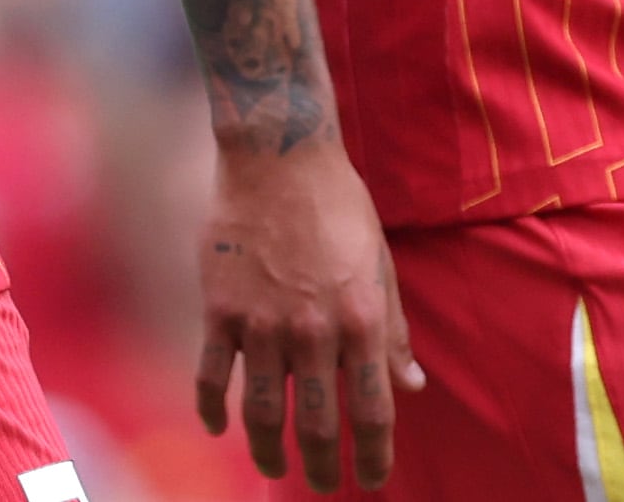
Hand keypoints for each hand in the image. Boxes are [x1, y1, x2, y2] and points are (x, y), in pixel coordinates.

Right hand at [193, 136, 422, 489]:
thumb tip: (411, 386)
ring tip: (275, 469)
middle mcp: (313, 331)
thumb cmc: (338, 205)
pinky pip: (211, 377)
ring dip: (268, 453)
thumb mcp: (380, 264)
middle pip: (318, 425)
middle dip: (324, 468)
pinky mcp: (220, 310)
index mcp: (360, 320)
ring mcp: (262, 324)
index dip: (375, 456)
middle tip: (324, 488)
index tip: (374, 480)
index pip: (373, 411)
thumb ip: (392, 330)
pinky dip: (212, 409)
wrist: (279, 154)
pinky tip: (219, 427)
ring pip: (263, 413)